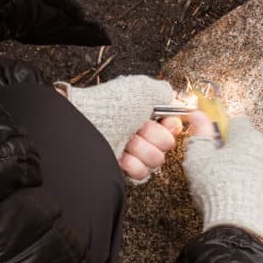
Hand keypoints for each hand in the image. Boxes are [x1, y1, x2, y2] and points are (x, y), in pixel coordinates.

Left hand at [60, 75, 180, 181]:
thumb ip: (164, 93)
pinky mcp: (123, 171)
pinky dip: (132, 164)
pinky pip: (142, 173)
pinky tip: (120, 156)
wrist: (88, 127)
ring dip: (141, 149)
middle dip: (154, 136)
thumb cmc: (111, 106)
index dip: (170, 125)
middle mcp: (139, 132)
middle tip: (137, 129)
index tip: (164, 122)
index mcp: (144, 114)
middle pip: (167, 144)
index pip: (172, 126)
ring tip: (126, 141)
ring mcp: (131, 153)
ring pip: (156, 160)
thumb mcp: (143, 89)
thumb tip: (174, 100)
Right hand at [182, 114, 262, 248]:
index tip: (217, 148)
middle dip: (242, 154)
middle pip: (254, 144)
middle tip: (224, 174)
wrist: (241, 226)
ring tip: (238, 191)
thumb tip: (198, 114)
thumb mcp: (198, 160)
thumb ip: (200, 134)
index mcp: (248, 137)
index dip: (225, 135)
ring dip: (256, 172)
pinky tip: (253, 202)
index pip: (238, 123)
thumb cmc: (217, 190)